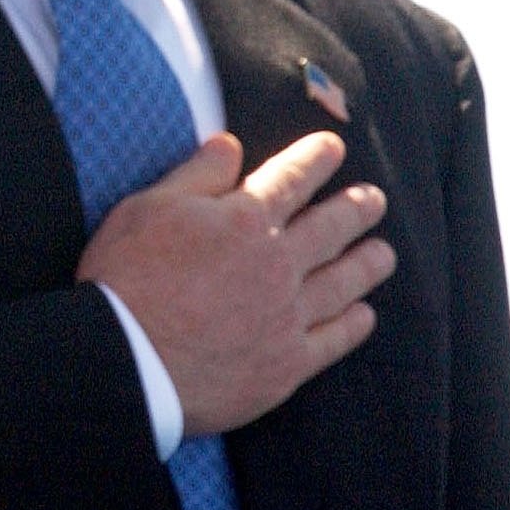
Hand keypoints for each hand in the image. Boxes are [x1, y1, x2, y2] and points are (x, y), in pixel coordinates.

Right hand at [77, 129, 393, 437]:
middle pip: (329, 229)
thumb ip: (197, 175)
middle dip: (355, 210)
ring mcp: (287, 316)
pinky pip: (333, 339)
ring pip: (342, 282)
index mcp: (244, 219)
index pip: (291, 179)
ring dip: (367, 264)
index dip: (316, 159)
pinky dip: (353, 325)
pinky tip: (364, 315)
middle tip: (375, 200)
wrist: (126, 361)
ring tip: (384, 253)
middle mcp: (277, 264)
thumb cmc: (125, 278)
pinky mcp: (286, 364)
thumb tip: (230, 144)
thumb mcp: (148, 208)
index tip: (335, 147)